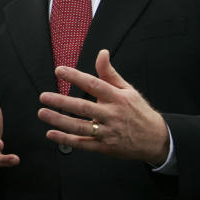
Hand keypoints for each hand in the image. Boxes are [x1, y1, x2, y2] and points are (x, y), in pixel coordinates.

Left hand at [37, 49, 169, 164]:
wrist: (156, 139)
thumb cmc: (138, 111)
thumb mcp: (127, 90)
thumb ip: (109, 73)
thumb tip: (101, 53)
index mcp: (117, 98)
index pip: (94, 85)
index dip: (76, 77)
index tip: (59, 70)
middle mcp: (112, 115)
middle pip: (84, 108)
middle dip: (62, 102)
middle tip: (44, 96)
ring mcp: (107, 132)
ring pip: (80, 127)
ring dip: (59, 121)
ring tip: (43, 113)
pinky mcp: (104, 147)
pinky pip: (83, 144)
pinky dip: (66, 140)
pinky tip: (51, 134)